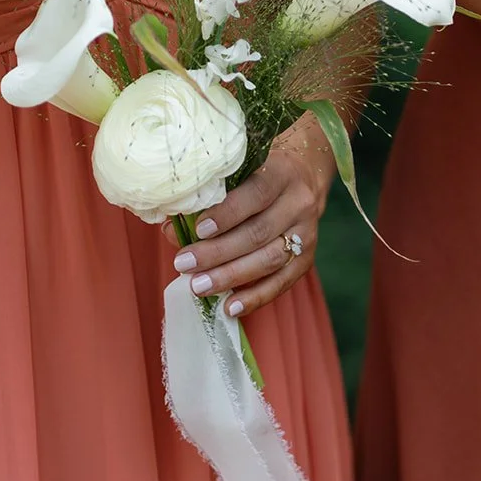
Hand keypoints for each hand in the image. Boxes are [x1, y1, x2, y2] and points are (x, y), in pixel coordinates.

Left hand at [168, 114, 336, 316]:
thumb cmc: (259, 174)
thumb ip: (209, 199)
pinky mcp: (308, 257)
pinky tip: (231, 307)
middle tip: (184, 264)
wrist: (305, 176)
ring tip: (198, 286)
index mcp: (282, 173)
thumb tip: (172, 230)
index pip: (257, 194)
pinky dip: (256, 297)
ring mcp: (307, 232)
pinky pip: (283, 282)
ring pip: (270, 259)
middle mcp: (299, 203)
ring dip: (232, 276)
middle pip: (259, 232)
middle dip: (218, 252)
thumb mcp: (239, 174)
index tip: (198, 230)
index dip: (227, 214)